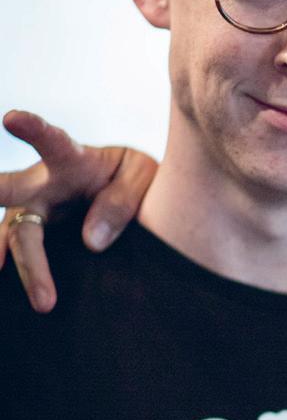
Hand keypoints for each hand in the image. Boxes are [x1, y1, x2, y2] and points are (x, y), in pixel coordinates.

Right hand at [0, 110, 157, 311]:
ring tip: (43, 302)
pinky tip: (8, 300)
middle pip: (10, 192)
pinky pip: (17, 254)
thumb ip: (121, 201)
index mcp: (72, 159)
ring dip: (27, 267)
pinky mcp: (36, 236)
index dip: (33, 129)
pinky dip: (10, 272)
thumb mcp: (141, 177)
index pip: (51, 140)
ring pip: (16, 236)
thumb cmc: (132, 175)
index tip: (12, 117)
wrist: (129, 192)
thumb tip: (91, 242)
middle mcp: (42, 184)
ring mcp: (33, 211)